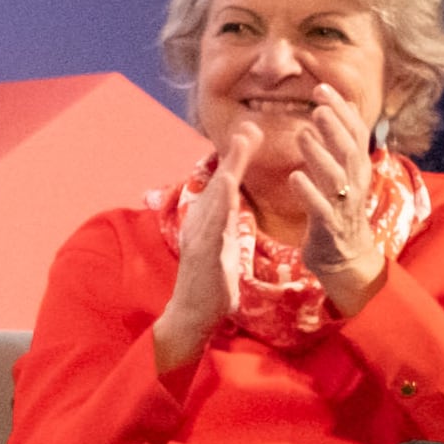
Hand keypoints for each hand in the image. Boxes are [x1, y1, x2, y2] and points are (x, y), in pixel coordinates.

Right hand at [152, 145, 243, 369]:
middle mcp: (201, 224)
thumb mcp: (223, 247)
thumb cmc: (211, 284)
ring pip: (217, 200)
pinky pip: (214, 225)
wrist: (191, 316)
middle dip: (234, 155)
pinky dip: (221, 205)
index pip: (225, 185)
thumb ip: (227, 224)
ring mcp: (201, 238)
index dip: (237, 158)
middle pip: (220, 184)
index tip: (251, 132)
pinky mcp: (204, 254)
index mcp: (209, 222)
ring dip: (228, 171)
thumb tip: (233, 205)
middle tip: (249, 127)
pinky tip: (229, 188)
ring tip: (240, 148)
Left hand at [270, 93, 384, 308]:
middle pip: (349, 149)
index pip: (355, 132)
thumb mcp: (344, 172)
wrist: (344, 258)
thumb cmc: (338, 210)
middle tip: (318, 105)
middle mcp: (355, 183)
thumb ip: (341, 142)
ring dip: (319, 154)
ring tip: (302, 134)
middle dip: (335, 126)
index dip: (341, 110)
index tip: (323, 88)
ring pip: (335, 176)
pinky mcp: (328, 226)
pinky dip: (308, 191)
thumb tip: (341, 107)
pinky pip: (319, 208)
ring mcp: (343, 205)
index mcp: (358, 168)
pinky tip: (293, 177)